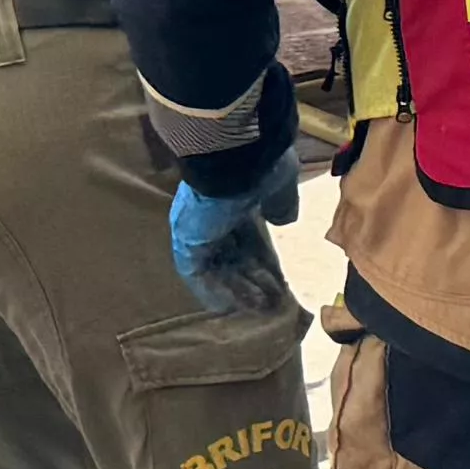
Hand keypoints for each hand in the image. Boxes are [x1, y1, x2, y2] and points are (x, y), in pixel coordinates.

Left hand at [168, 148, 300, 315]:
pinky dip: (212, 290)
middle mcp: (213, 216)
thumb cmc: (258, 167)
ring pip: (218, 266)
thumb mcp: (280, 187)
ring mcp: (198, 230)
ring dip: (237, 288)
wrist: (232, 159)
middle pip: (233, 254)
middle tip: (271, 301)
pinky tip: (228, 307)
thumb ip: (281, 205)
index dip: (262, 258)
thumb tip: (283, 220)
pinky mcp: (186, 243)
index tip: (278, 277)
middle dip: (253, 279)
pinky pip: (198, 273)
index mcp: (234, 199)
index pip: (247, 235)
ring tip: (259, 309)